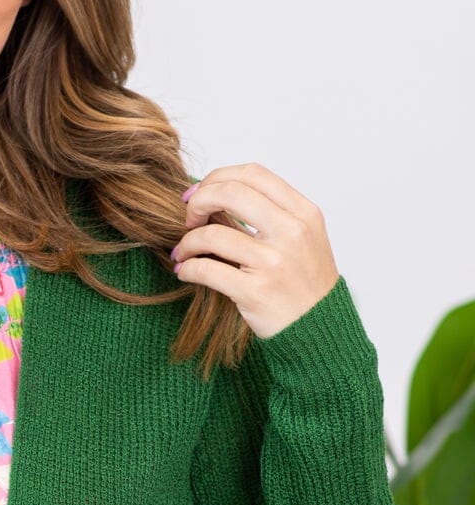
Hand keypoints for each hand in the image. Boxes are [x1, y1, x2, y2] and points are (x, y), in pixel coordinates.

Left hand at [170, 162, 340, 339]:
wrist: (321, 331)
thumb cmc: (305, 284)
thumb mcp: (304, 238)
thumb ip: (272, 213)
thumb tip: (218, 192)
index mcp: (304, 213)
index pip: (253, 174)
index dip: (217, 177)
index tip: (199, 193)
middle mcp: (292, 232)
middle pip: (230, 192)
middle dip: (198, 201)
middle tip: (188, 218)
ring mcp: (274, 262)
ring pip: (211, 234)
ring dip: (187, 242)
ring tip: (183, 252)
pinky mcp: (255, 292)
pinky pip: (205, 269)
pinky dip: (187, 268)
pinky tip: (185, 271)